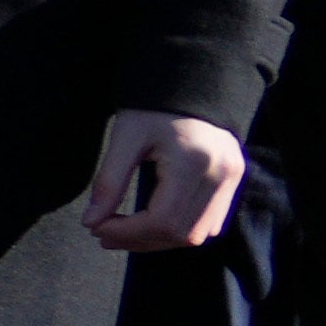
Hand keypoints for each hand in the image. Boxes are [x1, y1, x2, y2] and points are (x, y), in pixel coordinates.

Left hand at [89, 108, 248, 253]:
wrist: (191, 84)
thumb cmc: (152, 108)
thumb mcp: (124, 138)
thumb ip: (108, 181)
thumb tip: (91, 223)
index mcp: (195, 162)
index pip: (163, 221)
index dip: (127, 233)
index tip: (96, 227)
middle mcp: (222, 175)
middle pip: (182, 234)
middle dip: (139, 241)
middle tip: (103, 233)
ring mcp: (233, 179)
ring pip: (198, 235)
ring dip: (158, 240)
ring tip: (123, 232)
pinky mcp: (234, 181)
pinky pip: (210, 223)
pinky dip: (179, 230)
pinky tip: (151, 223)